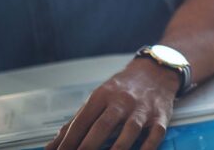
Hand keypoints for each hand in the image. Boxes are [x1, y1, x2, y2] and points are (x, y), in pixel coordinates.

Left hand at [45, 57, 179, 149]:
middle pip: (103, 125)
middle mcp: (122, 101)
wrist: (156, 70)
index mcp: (103, 96)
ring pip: (130, 130)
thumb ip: (77, 122)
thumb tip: (52, 146)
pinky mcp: (160, 116)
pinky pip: (154, 134)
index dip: (68, 141)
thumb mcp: (99, 97)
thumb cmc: (124, 88)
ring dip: (117, 149)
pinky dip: (146, 148)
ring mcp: (143, 109)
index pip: (82, 121)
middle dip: (88, 147)